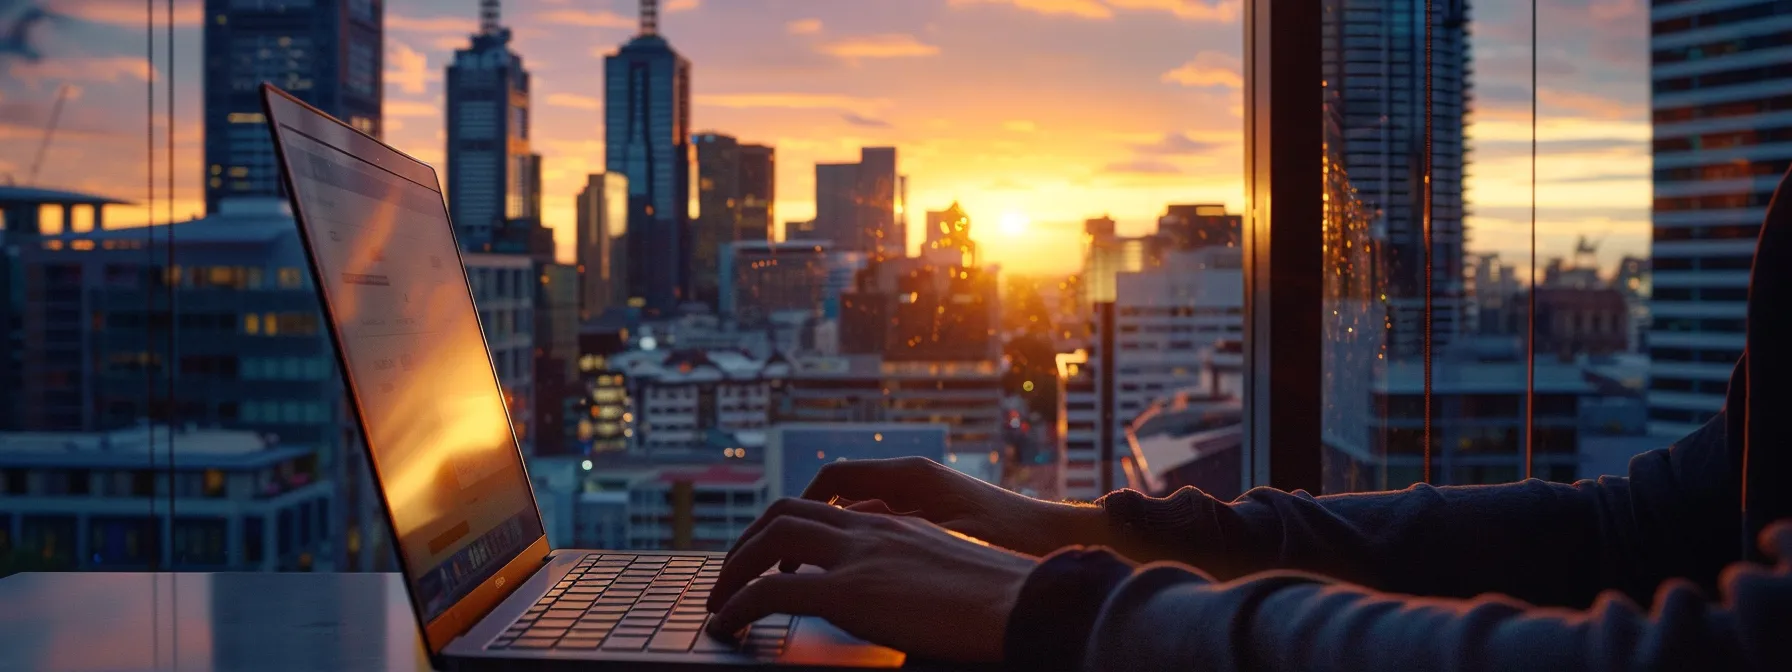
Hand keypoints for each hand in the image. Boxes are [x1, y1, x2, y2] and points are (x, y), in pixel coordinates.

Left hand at [705, 498, 1037, 662]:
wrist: (1027, 604)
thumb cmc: (1002, 601)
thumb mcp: (951, 572)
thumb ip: (916, 569)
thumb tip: (900, 595)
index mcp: (897, 518)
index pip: (825, 501)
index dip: (789, 524)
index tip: (771, 555)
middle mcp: (872, 524)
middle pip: (787, 512)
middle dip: (749, 542)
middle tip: (731, 576)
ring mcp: (859, 553)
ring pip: (771, 538)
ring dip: (734, 568)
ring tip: (720, 601)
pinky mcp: (850, 591)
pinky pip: (772, 591)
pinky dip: (739, 604)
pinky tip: (728, 626)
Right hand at [777, 456, 1109, 556]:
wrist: (1059, 545)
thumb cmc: (1010, 543)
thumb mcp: (942, 542)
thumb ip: (891, 542)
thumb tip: (840, 552)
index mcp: (912, 477)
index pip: (834, 478)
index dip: (798, 507)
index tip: (775, 542)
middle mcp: (916, 481)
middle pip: (839, 494)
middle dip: (804, 525)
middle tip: (775, 560)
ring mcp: (926, 500)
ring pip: (861, 514)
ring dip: (832, 539)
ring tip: (804, 576)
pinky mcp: (937, 522)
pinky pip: (884, 529)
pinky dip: (860, 549)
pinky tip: (855, 580)